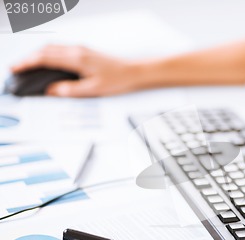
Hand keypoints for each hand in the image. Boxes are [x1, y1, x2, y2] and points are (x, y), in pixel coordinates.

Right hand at [10, 45, 139, 96]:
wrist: (134, 71)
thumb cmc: (118, 79)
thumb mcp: (93, 90)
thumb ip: (70, 90)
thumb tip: (51, 91)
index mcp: (77, 59)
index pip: (44, 58)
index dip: (27, 63)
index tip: (16, 69)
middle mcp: (77, 50)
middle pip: (44, 50)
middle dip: (28, 59)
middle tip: (17, 69)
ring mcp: (80, 49)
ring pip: (51, 48)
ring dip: (37, 55)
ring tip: (28, 66)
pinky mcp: (84, 51)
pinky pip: (60, 49)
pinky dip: (47, 54)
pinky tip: (47, 62)